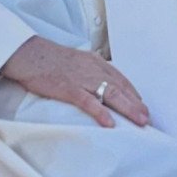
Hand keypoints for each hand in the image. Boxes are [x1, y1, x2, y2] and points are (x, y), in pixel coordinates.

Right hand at [1, 36, 148, 127]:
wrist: (30, 53)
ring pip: (110, 93)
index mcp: (95, 62)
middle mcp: (93, 69)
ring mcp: (81, 78)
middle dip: (135, 103)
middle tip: (147, 117)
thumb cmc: (51, 59)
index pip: (120, 79)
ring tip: (138, 120)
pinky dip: (100, 112)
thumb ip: (90, 70)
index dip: (133, 93)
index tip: (142, 105)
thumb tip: (100, 83)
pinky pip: (87, 101)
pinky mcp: (68, 88)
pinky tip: (110, 123)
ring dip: (127, 108)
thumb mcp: (77, 60)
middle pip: (120, 87)